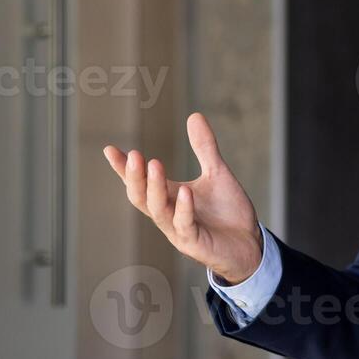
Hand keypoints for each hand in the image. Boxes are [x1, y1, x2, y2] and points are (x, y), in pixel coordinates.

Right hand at [103, 112, 262, 284]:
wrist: (249, 244)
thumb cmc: (228, 212)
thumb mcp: (217, 174)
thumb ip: (204, 148)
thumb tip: (194, 115)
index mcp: (168, 198)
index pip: (140, 182)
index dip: (123, 168)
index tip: (110, 149)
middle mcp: (168, 214)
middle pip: (140, 196)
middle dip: (134, 177)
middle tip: (133, 155)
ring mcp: (178, 230)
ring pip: (158, 210)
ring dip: (155, 187)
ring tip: (154, 164)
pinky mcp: (194, 243)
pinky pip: (185, 225)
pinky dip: (184, 208)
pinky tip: (186, 191)